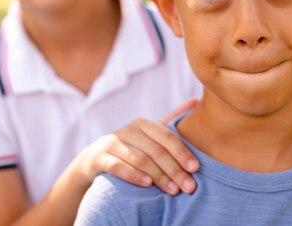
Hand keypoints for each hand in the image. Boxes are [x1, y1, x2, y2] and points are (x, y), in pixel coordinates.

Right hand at [75, 98, 199, 195]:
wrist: (95, 158)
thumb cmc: (132, 146)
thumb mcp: (150, 133)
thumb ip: (172, 119)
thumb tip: (197, 101)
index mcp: (144, 124)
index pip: (167, 137)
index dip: (182, 152)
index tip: (196, 169)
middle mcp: (128, 131)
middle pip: (156, 150)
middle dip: (175, 170)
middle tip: (189, 187)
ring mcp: (112, 144)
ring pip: (139, 159)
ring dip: (158, 175)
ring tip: (173, 190)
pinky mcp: (99, 158)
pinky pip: (117, 166)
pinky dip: (133, 175)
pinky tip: (147, 184)